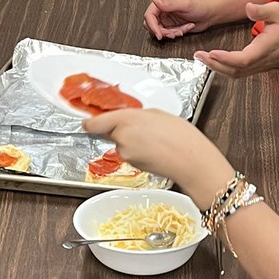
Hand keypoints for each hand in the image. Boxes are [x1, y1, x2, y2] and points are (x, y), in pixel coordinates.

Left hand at [84, 108, 232, 207]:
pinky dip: (138, 151)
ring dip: (130, 141)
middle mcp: (121, 136)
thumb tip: (127, 118)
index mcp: (127, 118)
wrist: (191, 161)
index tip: (88, 121)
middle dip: (118, 129)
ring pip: (120, 144)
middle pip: (109, 131)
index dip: (90, 122)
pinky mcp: (132, 164)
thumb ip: (136, 115)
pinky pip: (130, 154)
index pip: (96, 122)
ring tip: (153, 140)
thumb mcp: (157, 113)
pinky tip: (154, 150)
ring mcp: (125, 153)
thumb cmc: (180, 135)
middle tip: (139, 127)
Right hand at [144, 0, 215, 40]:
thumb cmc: (200, 5)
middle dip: (163, 31)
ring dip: (171, 33)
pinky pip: (168, 33)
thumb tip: (155, 1)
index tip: (159, 34)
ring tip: (182, 30)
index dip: (152, 26)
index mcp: (162, 0)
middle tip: (173, 33)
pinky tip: (185, 29)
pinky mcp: (171, 25)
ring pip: (160, 31)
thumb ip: (168, 4)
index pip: (149, 15)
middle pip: (152, 24)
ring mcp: (167, 18)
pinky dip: (176, 34)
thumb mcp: (184, 4)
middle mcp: (163, 9)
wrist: (210, 13)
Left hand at [194, 2, 278, 76]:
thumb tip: (247, 7)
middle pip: (235, 71)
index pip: (242, 59)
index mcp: (264, 49)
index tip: (211, 53)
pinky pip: (239, 72)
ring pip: (236, 74)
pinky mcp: (258, 66)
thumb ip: (262, 10)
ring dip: (217, 68)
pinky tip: (215, 60)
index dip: (226, 59)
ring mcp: (260, 66)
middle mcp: (261, 61)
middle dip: (214, 65)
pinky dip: (225, 68)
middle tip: (198, 55)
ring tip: (202, 58)